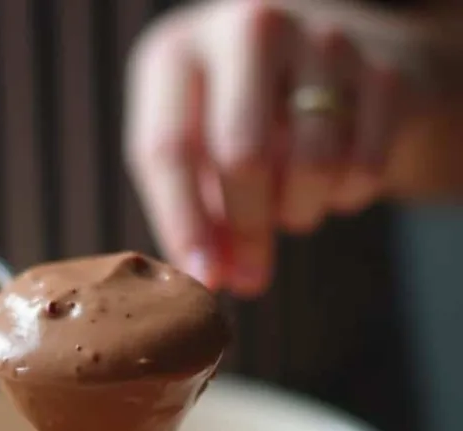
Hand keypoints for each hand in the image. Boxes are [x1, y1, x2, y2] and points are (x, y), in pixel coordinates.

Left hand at [126, 0, 428, 296]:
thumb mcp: (198, 161)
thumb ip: (197, 220)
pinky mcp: (383, 69)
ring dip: (300, 213)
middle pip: (243, 156)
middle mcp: (248, 29)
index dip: (185, 226)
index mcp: (178, 54)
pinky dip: (347, 196)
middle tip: (252, 271)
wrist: (335, 66)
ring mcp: (321, 39)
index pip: (169, 149)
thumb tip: (219, 280)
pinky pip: (364, 167)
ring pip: (312, 165)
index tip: (205, 279)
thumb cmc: (242, 124)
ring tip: (291, 205)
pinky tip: (335, 181)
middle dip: (248, 228)